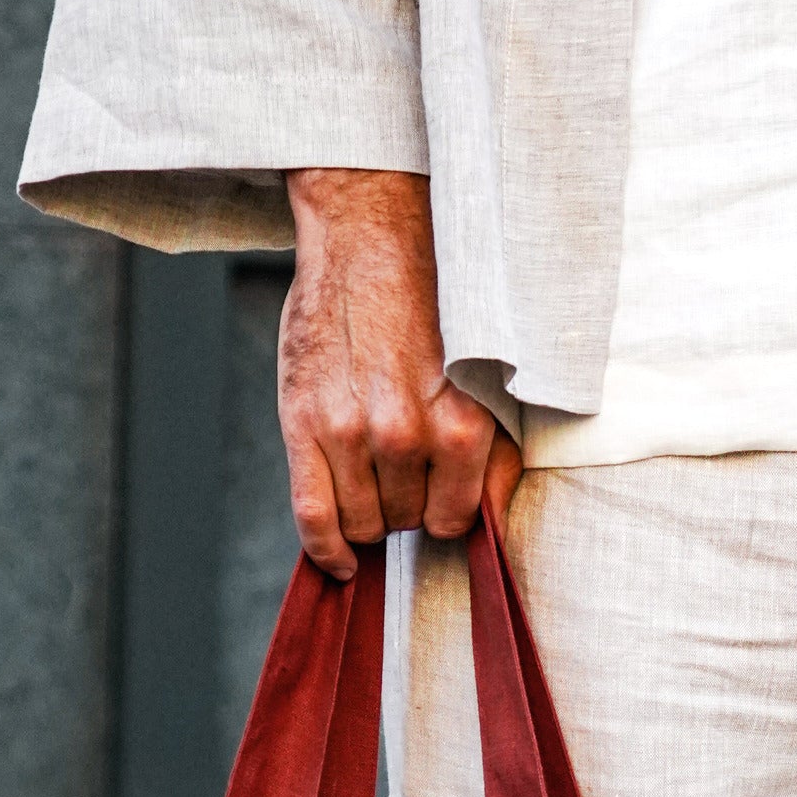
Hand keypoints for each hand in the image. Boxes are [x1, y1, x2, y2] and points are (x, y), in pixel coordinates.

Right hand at [279, 167, 520, 575]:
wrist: (369, 237)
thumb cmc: (432, 305)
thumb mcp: (482, 377)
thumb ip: (490, 451)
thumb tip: (491, 520)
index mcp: (461, 427)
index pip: (453, 523)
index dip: (443, 513)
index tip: (435, 496)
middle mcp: (407, 436)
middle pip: (405, 524)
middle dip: (405, 506)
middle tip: (400, 467)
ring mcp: (352, 434)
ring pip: (362, 523)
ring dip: (368, 514)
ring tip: (371, 476)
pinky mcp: (305, 424)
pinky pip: (313, 516)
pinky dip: (326, 548)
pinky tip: (339, 559)